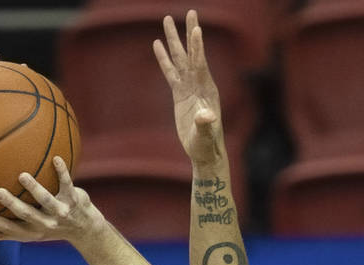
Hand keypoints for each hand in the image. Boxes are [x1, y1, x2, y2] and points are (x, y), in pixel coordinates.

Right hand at [0, 157, 104, 244]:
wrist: (86, 229)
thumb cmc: (50, 228)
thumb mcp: (29, 234)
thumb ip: (4, 234)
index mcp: (33, 231)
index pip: (12, 229)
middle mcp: (46, 223)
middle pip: (28, 215)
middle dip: (13, 205)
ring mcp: (61, 211)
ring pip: (47, 200)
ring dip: (35, 188)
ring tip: (22, 175)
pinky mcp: (74, 199)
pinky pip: (67, 183)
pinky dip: (62, 171)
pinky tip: (56, 158)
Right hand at [153, 10, 224, 166]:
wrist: (203, 152)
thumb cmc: (206, 146)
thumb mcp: (205, 136)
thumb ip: (205, 125)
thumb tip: (206, 116)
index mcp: (207, 90)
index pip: (200, 64)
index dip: (197, 47)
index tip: (196, 28)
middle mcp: (199, 84)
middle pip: (192, 54)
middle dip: (189, 32)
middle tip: (191, 11)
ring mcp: (189, 88)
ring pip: (180, 59)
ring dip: (174, 40)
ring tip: (167, 19)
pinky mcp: (180, 94)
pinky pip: (170, 71)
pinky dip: (164, 58)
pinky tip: (157, 44)